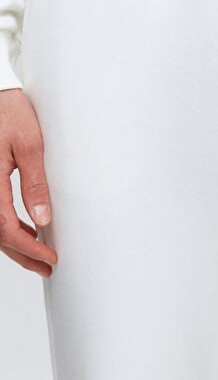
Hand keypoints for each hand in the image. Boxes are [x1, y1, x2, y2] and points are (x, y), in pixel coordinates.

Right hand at [0, 88, 56, 275]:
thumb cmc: (9, 112)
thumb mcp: (29, 145)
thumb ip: (35, 183)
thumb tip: (43, 218)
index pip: (5, 228)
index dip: (28, 247)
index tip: (50, 256)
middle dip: (22, 254)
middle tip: (47, 267)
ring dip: (15, 243)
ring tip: (40, 256)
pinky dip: (9, 226)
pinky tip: (28, 229)